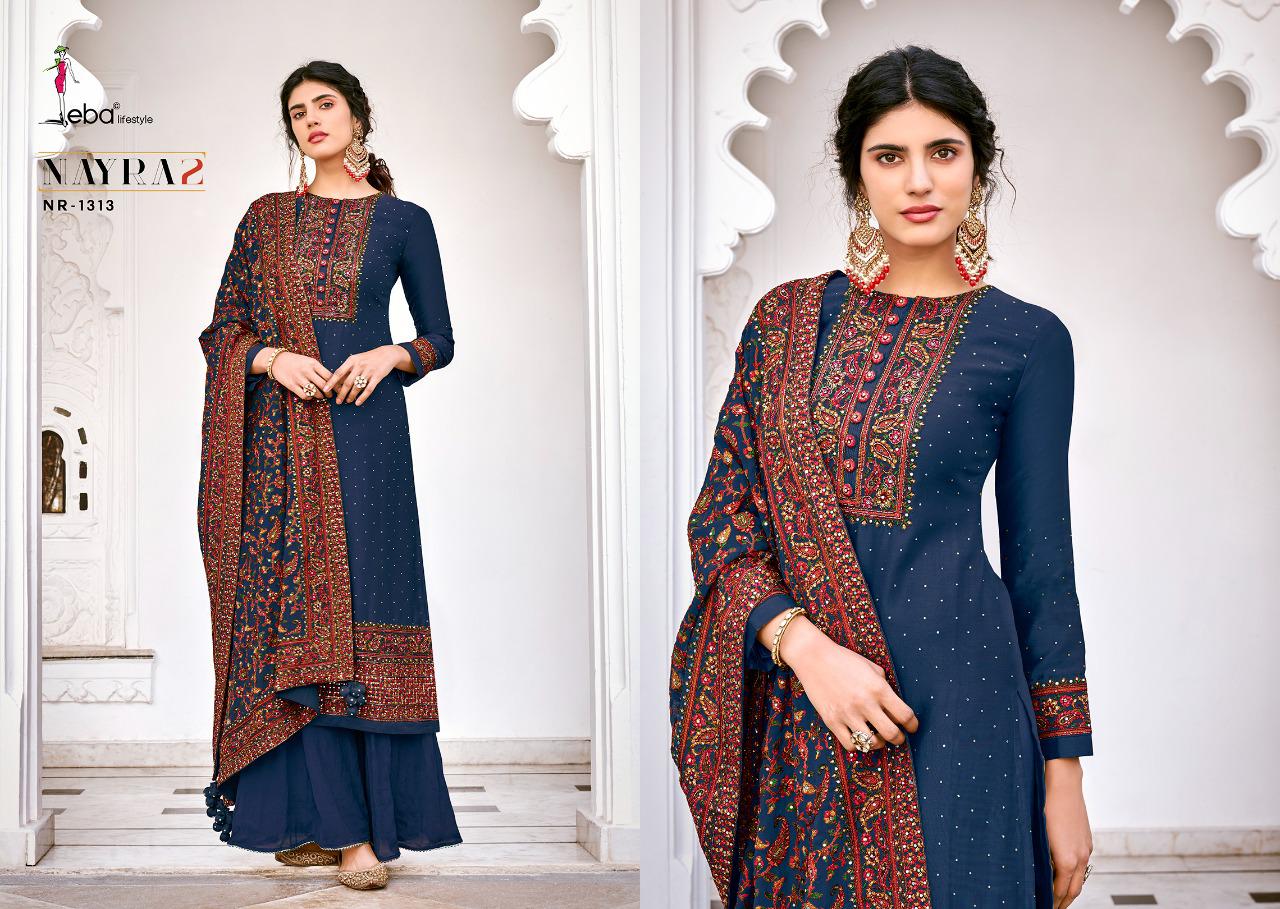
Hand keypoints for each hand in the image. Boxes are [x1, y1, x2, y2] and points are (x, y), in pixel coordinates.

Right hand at [260, 349, 332, 401]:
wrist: (277, 360)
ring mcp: (299, 378)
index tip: (338, 388)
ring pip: (315, 392)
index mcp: (313, 363)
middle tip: (331, 395)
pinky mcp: (292, 385)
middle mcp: (307, 371)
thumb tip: (332, 380)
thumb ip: (319, 369)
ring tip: (321, 396)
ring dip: (320, 396)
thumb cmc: (296, 361)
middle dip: (330, 392)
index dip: (336, 384)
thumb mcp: (309, 361)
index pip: (329, 375)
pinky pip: (305, 396)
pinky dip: (310, 398)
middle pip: (324, 385)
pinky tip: (310, 396)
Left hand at [323, 345, 400, 404]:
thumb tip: (336, 382)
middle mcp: (359, 365)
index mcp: (352, 360)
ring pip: (357, 387)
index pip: (339, 372)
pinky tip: (358, 403)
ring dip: (351, 396)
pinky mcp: (377, 377)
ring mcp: (369, 371)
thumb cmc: (368, 358)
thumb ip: (347, 369)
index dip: (331, 382)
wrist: (386, 354)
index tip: (325, 389)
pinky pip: (368, 389)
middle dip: (341, 393)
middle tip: (338, 401)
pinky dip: (362, 397)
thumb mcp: (356, 359)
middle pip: (347, 383)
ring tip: (348, 401)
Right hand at [771, 614, 919, 752]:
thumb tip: (894, 707)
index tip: (911, 727)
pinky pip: (850, 745)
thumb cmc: (844, 659)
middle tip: (897, 737)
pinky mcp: (831, 720)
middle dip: (899, 738)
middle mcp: (865, 703)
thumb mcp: (872, 667)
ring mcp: (847, 713)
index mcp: (878, 688)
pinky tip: (857, 736)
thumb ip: (885, 687)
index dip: (912, 724)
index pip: (905, 715)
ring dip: (878, 743)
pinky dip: (857, 744)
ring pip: (872, 743)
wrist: (813, 657)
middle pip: (892, 734)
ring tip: (877, 737)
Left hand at [1045, 758, 1092, 907]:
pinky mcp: (1087, 840)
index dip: (1051, 902)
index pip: (1060, 892)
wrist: (1063, 782)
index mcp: (1067, 859)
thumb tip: (1034, 872)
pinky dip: (1074, 875)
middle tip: (1051, 908)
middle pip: (1074, 890)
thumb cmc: (1043, 804)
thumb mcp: (1037, 833)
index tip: (1042, 906)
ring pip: (1080, 878)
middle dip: (1063, 903)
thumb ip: (1039, 857)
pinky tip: (1064, 874)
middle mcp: (1080, 857)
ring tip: (1058, 897)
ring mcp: (1085, 848)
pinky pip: (1082, 865)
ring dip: (1070, 890)